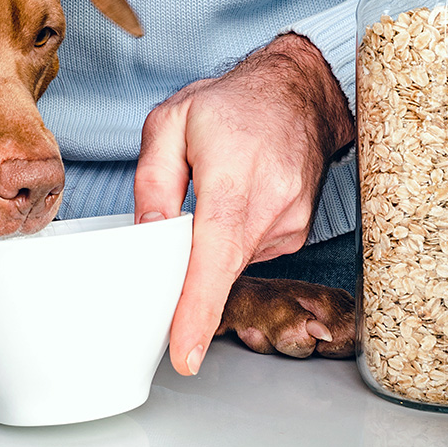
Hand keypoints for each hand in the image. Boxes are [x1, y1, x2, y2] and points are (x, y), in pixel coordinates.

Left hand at [133, 32, 353, 374]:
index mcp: (234, 182)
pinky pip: (249, 251)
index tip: (186, 355)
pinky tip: (238, 197)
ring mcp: (290, 225)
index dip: (198, 311)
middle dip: (187, 273)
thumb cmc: (233, 103)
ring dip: (211, 241)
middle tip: (177, 225)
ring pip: (231, 260)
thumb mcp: (171, 123)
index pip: (214, 258)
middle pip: (217, 269)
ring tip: (219, 186)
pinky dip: (233, 236)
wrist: (299, 91)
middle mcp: (270, 209)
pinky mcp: (297, 233)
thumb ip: (152, 181)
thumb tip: (148, 234)